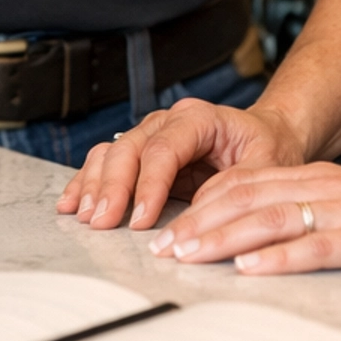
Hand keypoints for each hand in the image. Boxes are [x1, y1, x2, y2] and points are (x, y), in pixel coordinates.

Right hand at [56, 99, 305, 232]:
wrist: (269, 135)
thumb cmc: (269, 148)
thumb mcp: (267, 165)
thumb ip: (236, 184)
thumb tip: (200, 212)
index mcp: (199, 118)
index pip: (164, 148)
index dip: (149, 184)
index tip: (141, 220)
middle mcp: (169, 121)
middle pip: (130, 148)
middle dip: (112, 187)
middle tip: (101, 222)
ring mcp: (151, 135)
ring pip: (111, 152)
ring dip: (94, 185)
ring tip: (84, 216)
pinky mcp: (143, 154)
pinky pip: (107, 162)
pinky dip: (87, 182)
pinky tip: (71, 204)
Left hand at [149, 160, 340, 279]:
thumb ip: (310, 219)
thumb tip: (255, 245)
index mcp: (320, 178)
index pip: (247, 184)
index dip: (203, 205)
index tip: (168, 229)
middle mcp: (330, 186)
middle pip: (249, 198)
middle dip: (201, 223)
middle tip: (163, 249)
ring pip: (275, 217)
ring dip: (226, 238)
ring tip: (191, 256)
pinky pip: (322, 247)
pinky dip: (283, 257)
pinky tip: (254, 270)